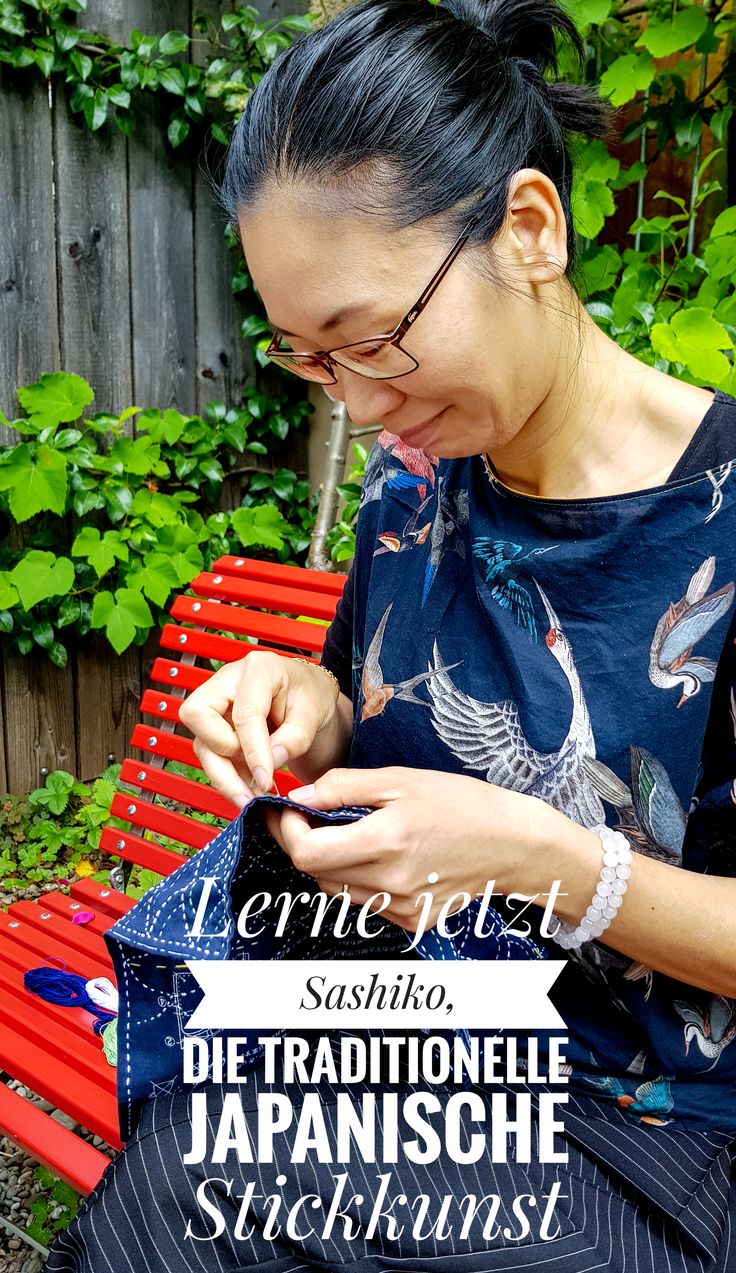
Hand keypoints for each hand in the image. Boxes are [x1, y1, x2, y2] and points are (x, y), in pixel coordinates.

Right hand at [177, 651, 342, 806]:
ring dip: (222, 774)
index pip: (245, 712)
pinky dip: (226, 775)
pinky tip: (246, 788)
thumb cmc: (311, 697)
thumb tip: (267, 766)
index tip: (265, 780)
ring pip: (200, 742)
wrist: (309, 698)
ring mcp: (218, 702)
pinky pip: (209, 753)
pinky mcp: (215, 724)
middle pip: (199, 716)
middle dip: (222, 753)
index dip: (253, 751)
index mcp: (259, 669)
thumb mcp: (314, 716)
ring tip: (249, 796)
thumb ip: (293, 740)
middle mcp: (229, 680)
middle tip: (254, 776)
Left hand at [262, 765, 549, 930]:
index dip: (287, 829)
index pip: (306, 852)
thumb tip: (298, 797)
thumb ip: (343, 788)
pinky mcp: (412, 922)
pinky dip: (362, 880)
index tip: (289, 809)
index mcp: (385, 842)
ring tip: (359, 835)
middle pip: (315, 872)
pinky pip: (365, 903)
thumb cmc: (460, 803)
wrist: (512, 845)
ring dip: (333, 862)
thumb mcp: (400, 781)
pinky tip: (387, 858)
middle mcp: (389, 884)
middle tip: (316, 816)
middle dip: (306, 842)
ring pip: (336, 890)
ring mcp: (401, 909)